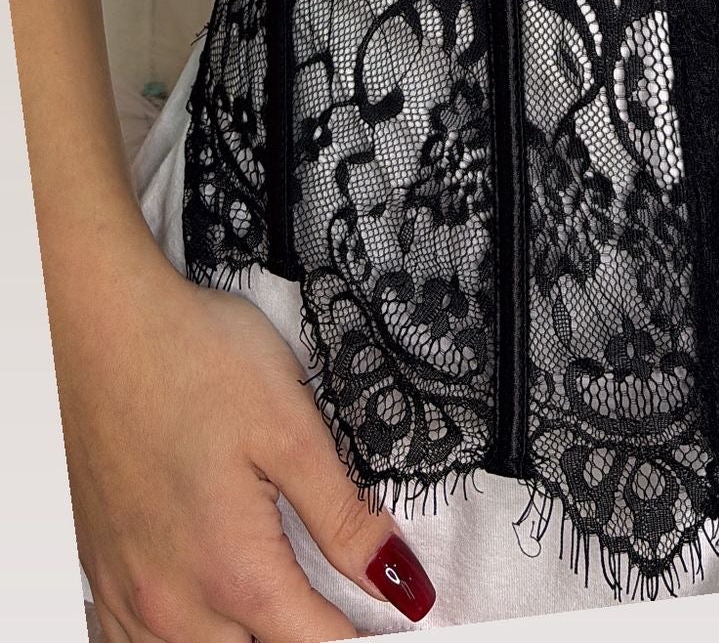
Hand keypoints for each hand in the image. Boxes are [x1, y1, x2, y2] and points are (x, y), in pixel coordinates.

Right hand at [54, 238, 436, 639]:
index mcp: (233, 570)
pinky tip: (207, 613)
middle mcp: (174, 602)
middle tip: (342, 602)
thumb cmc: (196, 359)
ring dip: (245, 641)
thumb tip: (401, 582)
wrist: (99, 325)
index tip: (392, 614)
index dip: (363, 636)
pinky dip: (180, 640)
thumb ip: (345, 516)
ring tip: (285, 603)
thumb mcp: (292, 426)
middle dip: (305, 638)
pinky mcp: (100, 571)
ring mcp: (128, 593)